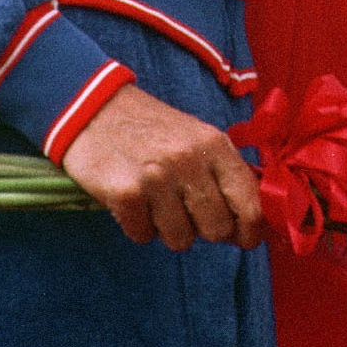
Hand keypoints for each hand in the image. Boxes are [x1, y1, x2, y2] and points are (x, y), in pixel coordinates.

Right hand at [60, 86, 264, 250]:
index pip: (250, 205)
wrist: (96, 108)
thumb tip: (247, 227)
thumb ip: (225, 176)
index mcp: (215, 145)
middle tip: (185, 209)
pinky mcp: (126, 194)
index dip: (250, 231)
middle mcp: (190, 160)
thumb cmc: (153, 130)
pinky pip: (144, 236)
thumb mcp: (198, 139)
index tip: (243, 238)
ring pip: (181, 239)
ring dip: (168, 228)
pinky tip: (133, 200)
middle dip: (203, 228)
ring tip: (155, 199)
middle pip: (217, 229)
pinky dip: (138, 225)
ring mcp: (157, 178)